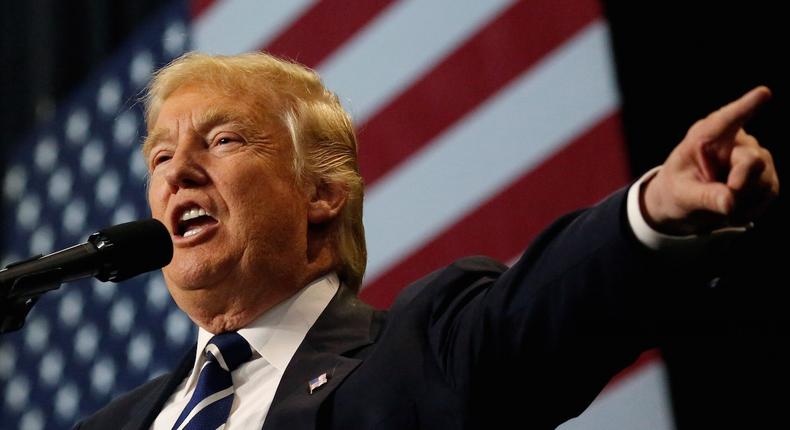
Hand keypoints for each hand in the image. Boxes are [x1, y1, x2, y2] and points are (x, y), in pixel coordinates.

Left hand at [642, 86, 778, 234]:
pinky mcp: (767, 176)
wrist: (686, 202)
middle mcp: (735, 141)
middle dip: (742, 182)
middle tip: (728, 204)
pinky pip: (768, 193)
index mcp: (706, 136)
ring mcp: (755, 157)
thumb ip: (704, 196)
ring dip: (742, 202)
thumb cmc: (677, 190)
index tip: (763, 93)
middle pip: (753, 160)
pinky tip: (733, 209)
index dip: (746, 106)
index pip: (727, 120)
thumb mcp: (681, 194)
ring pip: (764, 181)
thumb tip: (730, 202)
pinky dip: (750, 208)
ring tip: (718, 205)